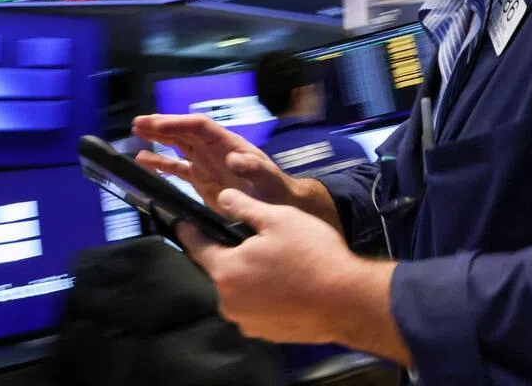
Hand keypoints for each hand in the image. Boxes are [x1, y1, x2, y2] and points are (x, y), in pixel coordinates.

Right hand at [131, 114, 296, 211]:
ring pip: (177, 146)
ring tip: (136, 132)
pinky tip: (143, 160)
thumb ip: (253, 168)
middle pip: (184, 131)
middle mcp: (213, 150)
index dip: (177, 123)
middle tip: (138, 122)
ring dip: (158, 138)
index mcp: (227, 144)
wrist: (278, 205)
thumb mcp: (267, 178)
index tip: (156, 123)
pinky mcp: (201, 180)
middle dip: (162, 125)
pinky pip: (176, 168)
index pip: (198, 127)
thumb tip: (233, 159)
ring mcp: (205, 163)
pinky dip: (160, 164)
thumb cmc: (275, 189)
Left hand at [177, 188, 377, 344]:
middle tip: (258, 241)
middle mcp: (229, 302)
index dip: (190, 232)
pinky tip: (288, 285)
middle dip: (232, 254)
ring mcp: (248, 322)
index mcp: (225, 271)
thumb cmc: (311, 254)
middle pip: (221, 271)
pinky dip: (266, 296)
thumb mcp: (278, 219)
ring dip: (250, 277)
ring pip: (241, 291)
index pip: (197, 247)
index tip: (183, 223)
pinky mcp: (268, 334)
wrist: (347, 301)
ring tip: (278, 263)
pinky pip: (258, 308)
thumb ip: (243, 207)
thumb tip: (222, 197)